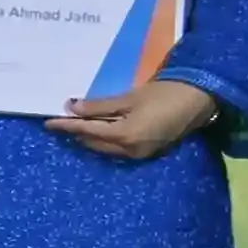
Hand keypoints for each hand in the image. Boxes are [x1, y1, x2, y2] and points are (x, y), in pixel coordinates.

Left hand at [49, 76, 221, 161]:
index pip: (86, 131)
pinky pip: (119, 148)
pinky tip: (100, 128)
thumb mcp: (129, 98)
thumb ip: (99, 106)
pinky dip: (107, 139)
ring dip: (91, 137)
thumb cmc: (164, 94)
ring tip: (77, 124)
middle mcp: (129, 150)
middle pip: (94, 142)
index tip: (48, 123)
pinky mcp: (148, 151)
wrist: (199, 100)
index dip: (66, 126)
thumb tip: (72, 108)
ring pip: (106, 147)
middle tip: (62, 120)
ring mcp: (140, 154)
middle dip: (77, 133)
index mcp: (123, 136)